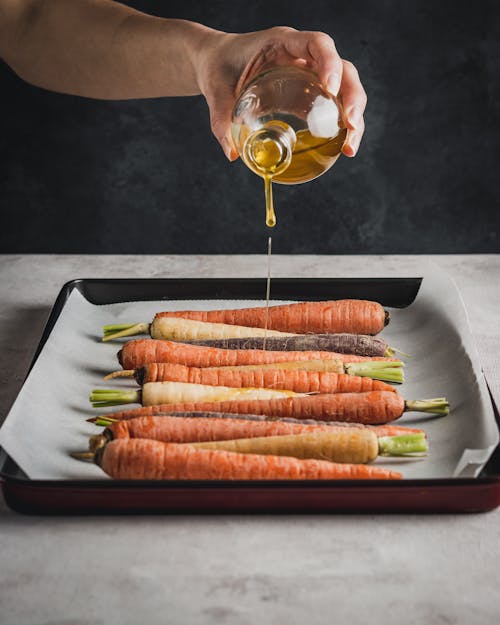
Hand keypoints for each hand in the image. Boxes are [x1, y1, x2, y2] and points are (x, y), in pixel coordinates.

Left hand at [196, 26, 366, 159]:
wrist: (216, 63)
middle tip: (352, 127)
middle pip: (343, 70)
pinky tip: (342, 147)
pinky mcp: (308, 93)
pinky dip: (339, 125)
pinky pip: (331, 106)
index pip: (317, 43)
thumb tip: (231, 153)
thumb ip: (221, 120)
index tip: (331, 88)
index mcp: (282, 43)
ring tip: (349, 147)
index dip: (330, 63)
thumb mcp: (215, 93)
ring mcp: (309, 75)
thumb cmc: (218, 68)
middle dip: (352, 98)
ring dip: (353, 117)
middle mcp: (302, 56)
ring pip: (344, 89)